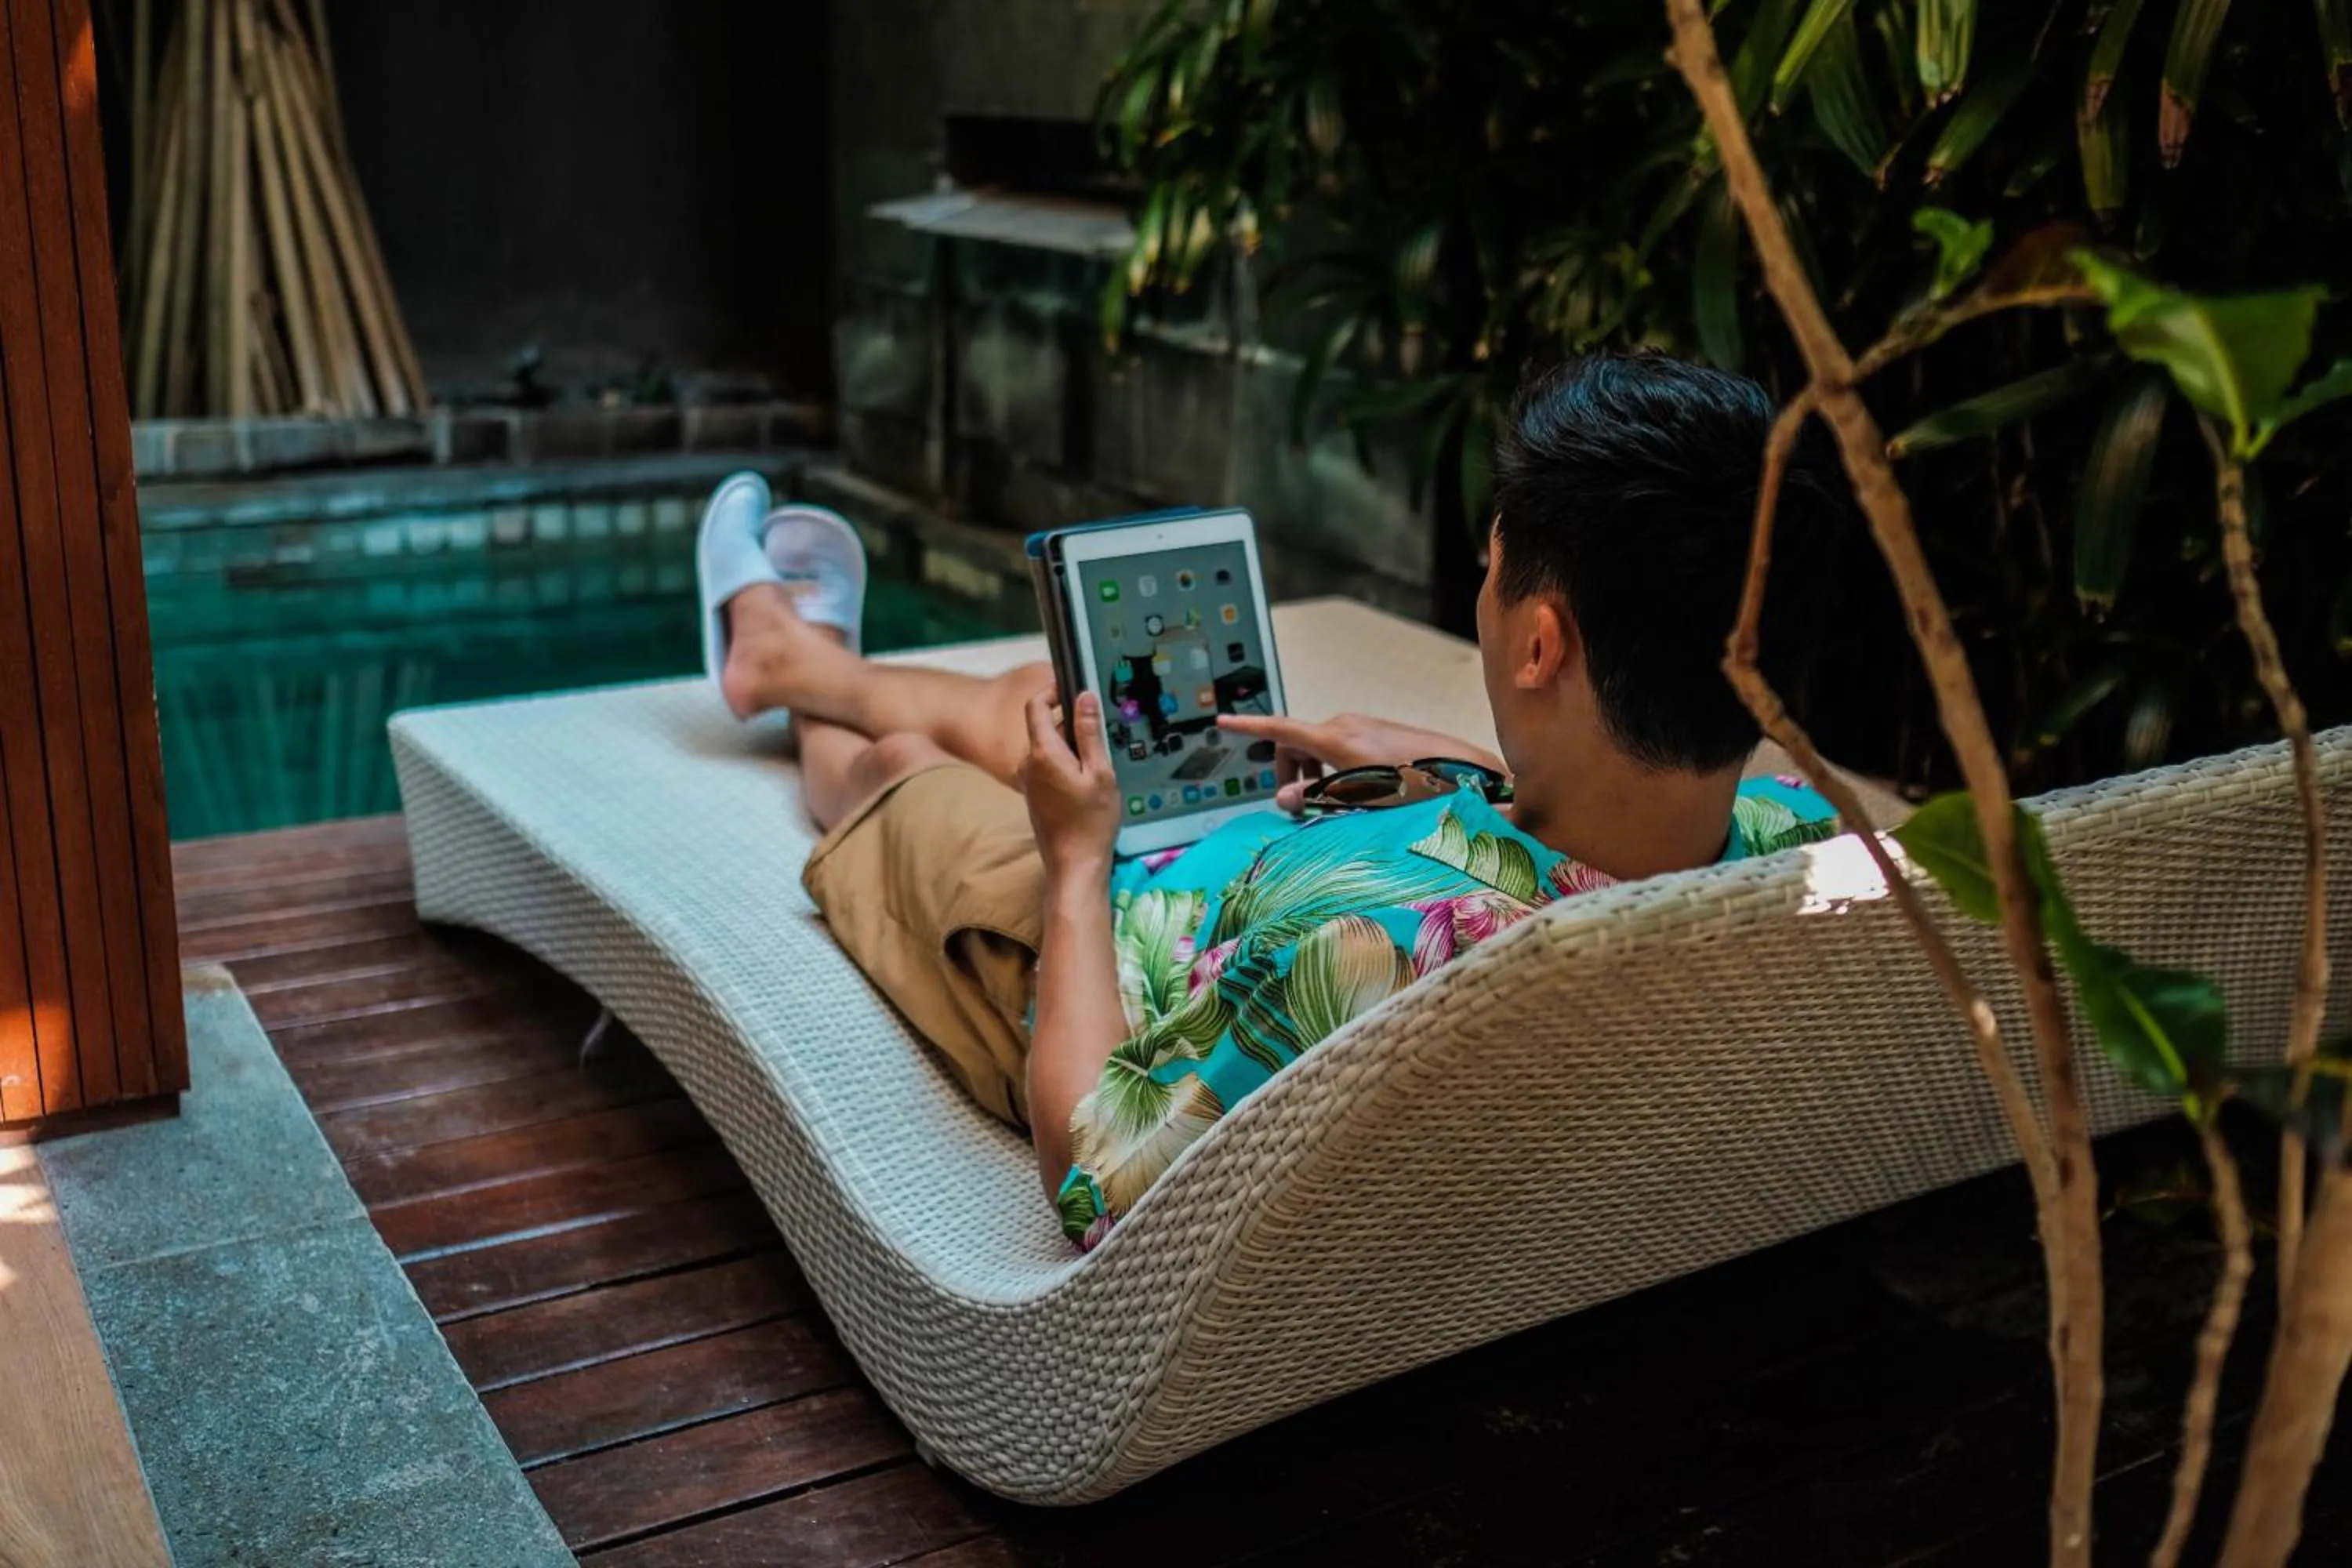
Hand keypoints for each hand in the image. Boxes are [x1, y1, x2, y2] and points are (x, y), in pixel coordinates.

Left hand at [1021, 690, 1121, 877]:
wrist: (1074, 865)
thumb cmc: (1091, 822)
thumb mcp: (1100, 772)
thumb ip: (1090, 732)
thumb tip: (1084, 697)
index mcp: (1043, 753)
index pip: (1035, 706)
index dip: (1051, 691)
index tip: (1072, 689)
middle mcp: (1028, 764)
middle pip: (1043, 726)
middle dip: (1069, 721)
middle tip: (1100, 729)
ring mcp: (1028, 780)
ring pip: (1046, 747)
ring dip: (1070, 744)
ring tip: (1099, 759)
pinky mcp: (1033, 794)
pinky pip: (1046, 765)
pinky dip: (1065, 762)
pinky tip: (1088, 779)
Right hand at [1215, 712, 1505, 812]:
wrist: (1465, 771)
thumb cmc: (1417, 787)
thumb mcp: (1362, 799)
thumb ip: (1318, 797)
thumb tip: (1283, 799)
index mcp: (1336, 739)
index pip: (1279, 728)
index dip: (1248, 726)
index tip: (1221, 721)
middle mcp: (1344, 725)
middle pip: (1294, 743)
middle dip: (1287, 772)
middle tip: (1297, 806)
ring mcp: (1361, 726)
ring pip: (1316, 747)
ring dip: (1311, 773)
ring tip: (1329, 804)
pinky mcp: (1375, 732)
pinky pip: (1337, 747)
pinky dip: (1331, 767)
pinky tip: (1352, 793)